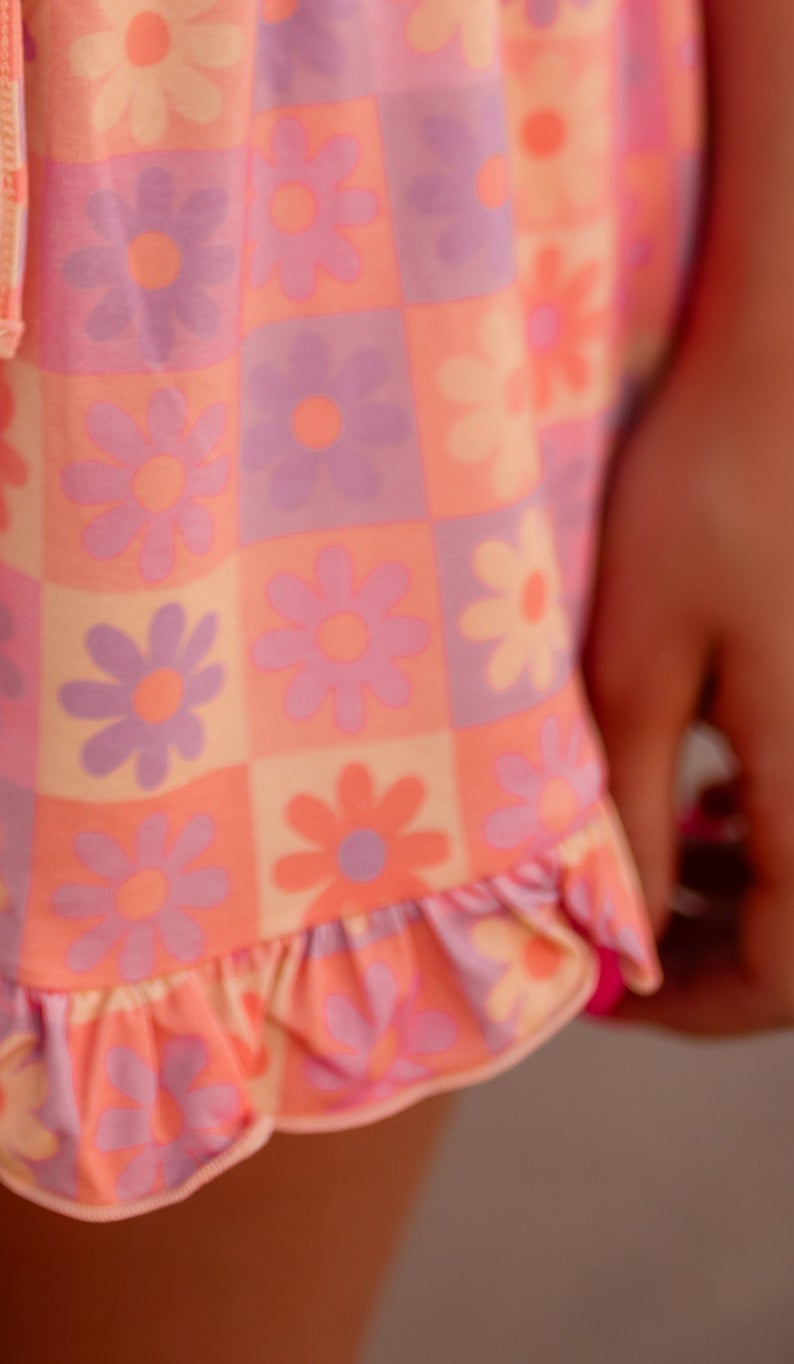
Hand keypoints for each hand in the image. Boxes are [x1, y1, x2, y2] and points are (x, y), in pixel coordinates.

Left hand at [586, 332, 793, 1032]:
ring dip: (748, 894)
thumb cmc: (704, 496)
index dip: (689, 1005)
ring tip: (652, 869)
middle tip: (614, 940)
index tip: (602, 994)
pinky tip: (715, 797)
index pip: (784, 974)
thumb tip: (614, 933)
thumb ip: (629, 809)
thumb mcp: (636, 661)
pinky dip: (777, 826)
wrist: (788, 373)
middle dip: (715, 957)